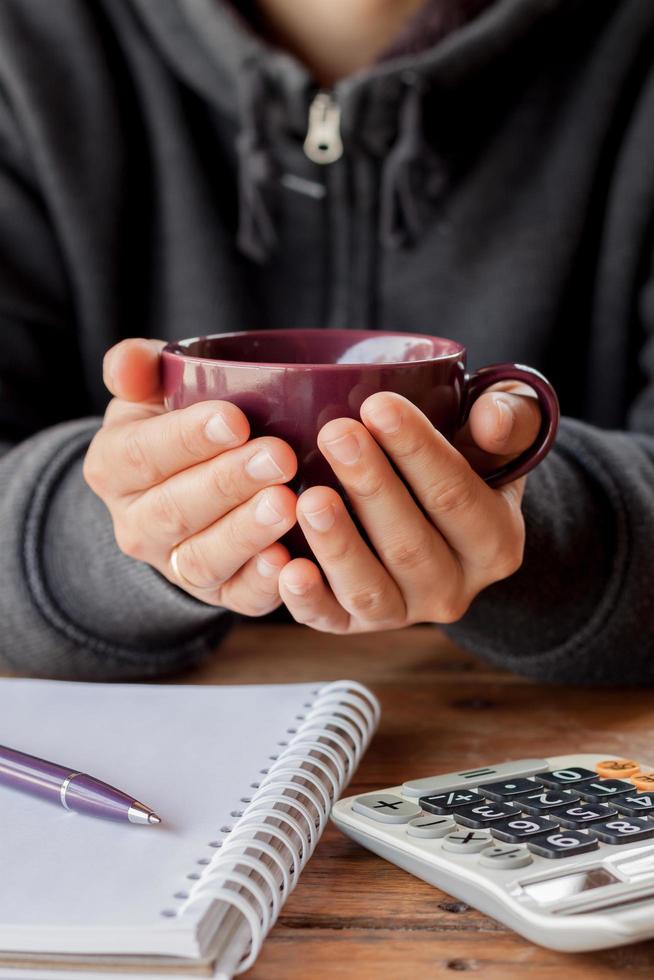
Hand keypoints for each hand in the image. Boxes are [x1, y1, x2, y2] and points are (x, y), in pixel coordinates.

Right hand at [83, 339, 296, 615]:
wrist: (191, 480)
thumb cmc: (180, 422)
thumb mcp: (153, 389)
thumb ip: (138, 367)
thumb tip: (128, 365)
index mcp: (114, 466)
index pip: (142, 454)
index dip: (186, 439)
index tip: (235, 419)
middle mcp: (136, 524)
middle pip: (174, 509)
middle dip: (228, 483)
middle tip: (279, 457)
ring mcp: (175, 565)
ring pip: (202, 559)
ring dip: (246, 534)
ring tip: (286, 505)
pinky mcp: (219, 594)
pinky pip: (237, 598)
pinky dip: (263, 585)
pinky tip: (290, 562)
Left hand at [277, 386, 540, 632]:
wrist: (440, 513)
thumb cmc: (467, 456)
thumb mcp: (502, 431)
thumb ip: (510, 419)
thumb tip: (490, 417)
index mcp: (495, 542)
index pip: (456, 496)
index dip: (418, 452)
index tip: (379, 405)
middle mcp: (454, 588)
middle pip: (410, 544)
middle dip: (370, 487)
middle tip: (335, 434)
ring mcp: (404, 611)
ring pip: (370, 588)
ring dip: (338, 545)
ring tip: (309, 497)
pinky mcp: (356, 624)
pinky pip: (330, 620)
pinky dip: (307, 600)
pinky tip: (286, 568)